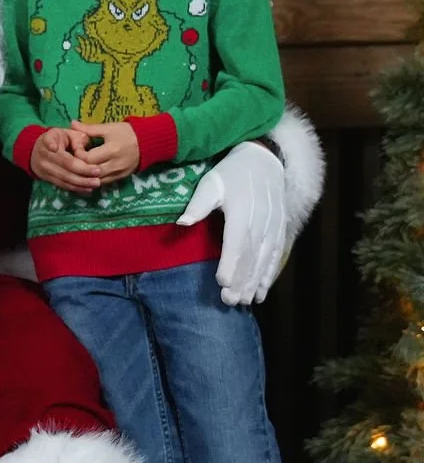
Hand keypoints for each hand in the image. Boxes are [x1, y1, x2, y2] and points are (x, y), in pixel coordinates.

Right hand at [30, 128, 100, 191]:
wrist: (38, 151)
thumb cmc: (59, 139)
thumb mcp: (67, 133)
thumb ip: (77, 138)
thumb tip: (82, 149)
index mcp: (47, 139)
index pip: (49, 141)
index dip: (51, 144)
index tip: (54, 148)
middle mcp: (43, 155)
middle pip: (64, 164)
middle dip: (82, 170)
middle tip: (98, 172)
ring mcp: (44, 169)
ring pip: (64, 177)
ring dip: (81, 182)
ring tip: (96, 183)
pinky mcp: (47, 179)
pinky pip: (63, 185)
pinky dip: (76, 188)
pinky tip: (88, 189)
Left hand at [69, 121, 139, 182]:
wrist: (149, 142)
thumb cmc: (127, 132)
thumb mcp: (109, 128)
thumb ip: (89, 128)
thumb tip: (72, 124)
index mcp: (111, 150)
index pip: (87, 158)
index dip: (78, 154)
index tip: (76, 148)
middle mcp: (115, 164)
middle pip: (90, 171)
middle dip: (80, 165)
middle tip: (75, 158)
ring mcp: (118, 173)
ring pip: (95, 180)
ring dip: (86, 174)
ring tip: (81, 166)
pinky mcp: (120, 178)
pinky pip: (103, 183)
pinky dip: (95, 179)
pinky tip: (89, 173)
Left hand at [177, 140, 285, 305]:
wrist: (263, 160)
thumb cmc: (230, 173)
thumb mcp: (210, 183)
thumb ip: (198, 204)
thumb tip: (182, 222)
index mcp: (241, 211)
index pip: (236, 241)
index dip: (230, 263)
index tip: (222, 283)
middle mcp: (260, 220)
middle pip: (251, 255)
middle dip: (241, 280)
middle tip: (229, 301)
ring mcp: (273, 226)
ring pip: (264, 259)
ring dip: (255, 282)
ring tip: (244, 302)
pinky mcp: (280, 230)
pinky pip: (276, 256)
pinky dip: (269, 275)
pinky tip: (261, 293)